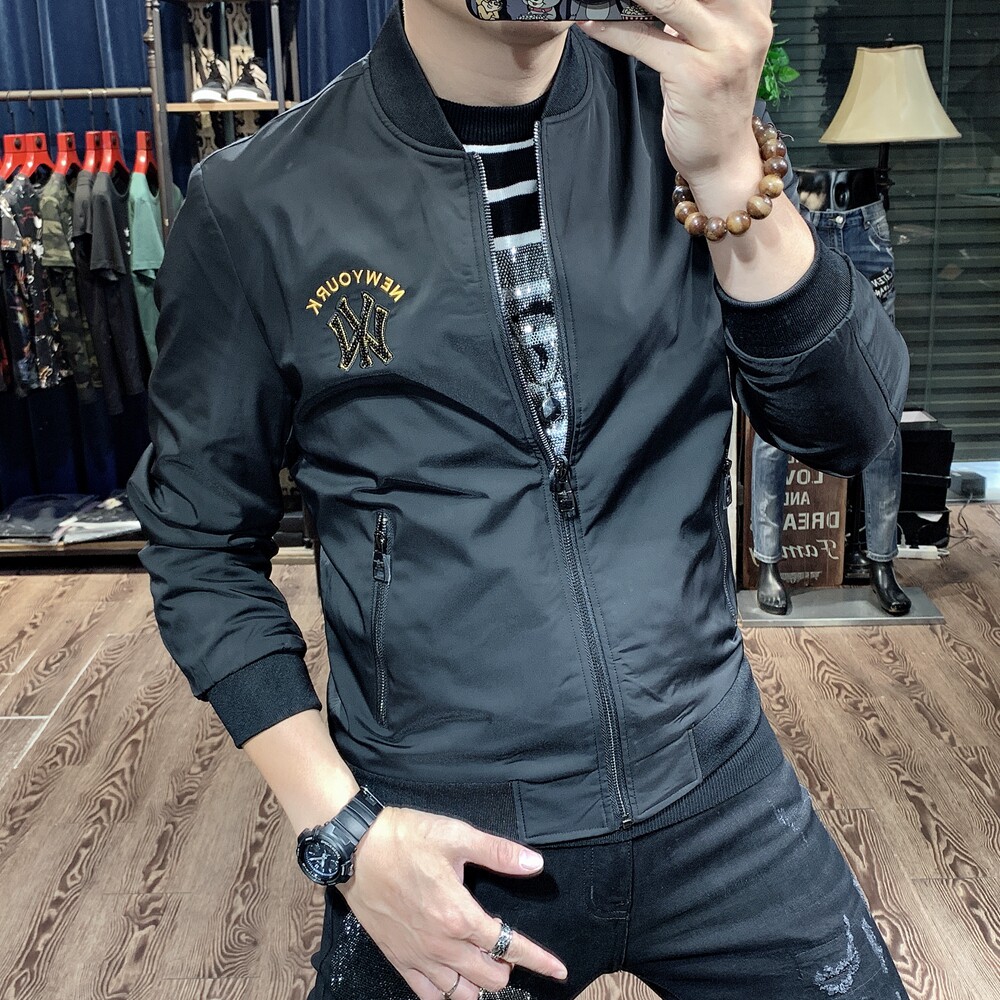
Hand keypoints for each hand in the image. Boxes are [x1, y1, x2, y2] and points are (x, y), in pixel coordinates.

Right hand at [340, 807, 568, 999]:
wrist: (356, 849)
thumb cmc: (406, 838)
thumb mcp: (457, 836)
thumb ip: (499, 854)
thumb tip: (535, 864)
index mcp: (460, 915)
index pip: (510, 946)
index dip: (539, 960)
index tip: (559, 970)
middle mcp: (442, 944)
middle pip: (491, 978)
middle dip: (508, 968)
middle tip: (507, 949)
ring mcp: (418, 956)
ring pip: (462, 994)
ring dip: (480, 984)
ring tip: (484, 965)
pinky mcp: (398, 958)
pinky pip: (429, 995)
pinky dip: (447, 994)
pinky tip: (454, 982)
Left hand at [579, 0, 773, 186]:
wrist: (723, 157)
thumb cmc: (713, 102)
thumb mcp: (715, 44)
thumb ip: (697, 13)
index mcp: (753, 8)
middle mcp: (747, 23)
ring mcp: (725, 49)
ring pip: (668, 1)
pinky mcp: (696, 76)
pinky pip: (645, 41)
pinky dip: (613, 30)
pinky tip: (590, 23)